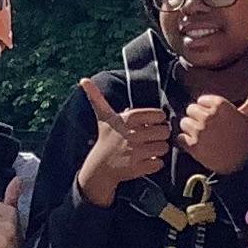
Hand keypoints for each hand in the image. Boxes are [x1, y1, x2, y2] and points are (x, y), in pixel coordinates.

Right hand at [75, 77, 172, 205]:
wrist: (100, 167)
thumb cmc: (106, 138)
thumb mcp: (104, 117)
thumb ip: (97, 97)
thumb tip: (83, 80)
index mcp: (128, 118)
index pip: (160, 115)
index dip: (158, 121)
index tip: (149, 125)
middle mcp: (132, 134)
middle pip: (164, 132)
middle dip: (159, 136)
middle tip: (149, 139)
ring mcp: (135, 152)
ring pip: (163, 148)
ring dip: (158, 150)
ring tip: (147, 150)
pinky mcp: (137, 167)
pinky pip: (159, 163)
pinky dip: (154, 164)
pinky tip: (144, 161)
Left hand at [177, 74, 247, 177]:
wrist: (240, 163)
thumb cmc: (244, 135)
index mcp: (220, 104)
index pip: (201, 100)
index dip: (208, 110)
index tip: (219, 120)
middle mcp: (208, 115)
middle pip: (190, 110)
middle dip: (198, 119)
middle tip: (211, 129)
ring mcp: (199, 130)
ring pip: (183, 123)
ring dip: (191, 130)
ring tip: (205, 137)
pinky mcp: (192, 145)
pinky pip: (179, 138)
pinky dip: (186, 143)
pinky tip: (199, 146)